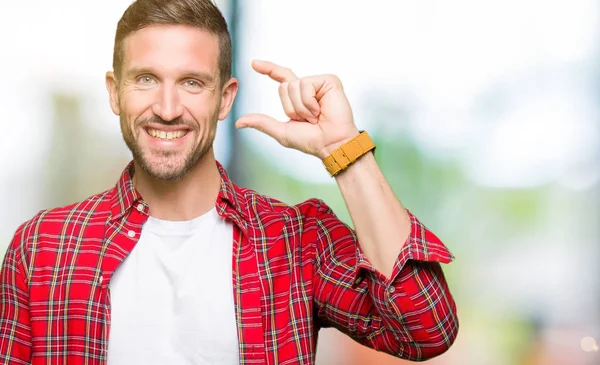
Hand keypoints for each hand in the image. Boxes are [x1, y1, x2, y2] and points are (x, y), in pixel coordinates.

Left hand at [235, 60, 359, 158]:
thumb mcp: (281, 131)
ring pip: (294, 85)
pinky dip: (309, 102)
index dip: (268, 69)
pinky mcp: (329, 81)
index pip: (281, 78)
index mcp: (299, 97)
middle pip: (284, 86)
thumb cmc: (311, 140)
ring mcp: (319, 83)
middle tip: (307, 119)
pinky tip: (321, 110)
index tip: (254, 63)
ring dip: (301, 107)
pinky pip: (306, 85)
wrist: (330, 144)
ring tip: (315, 116)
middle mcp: (308, 87)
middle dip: (291, 107)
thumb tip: (239, 122)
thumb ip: (261, 123)